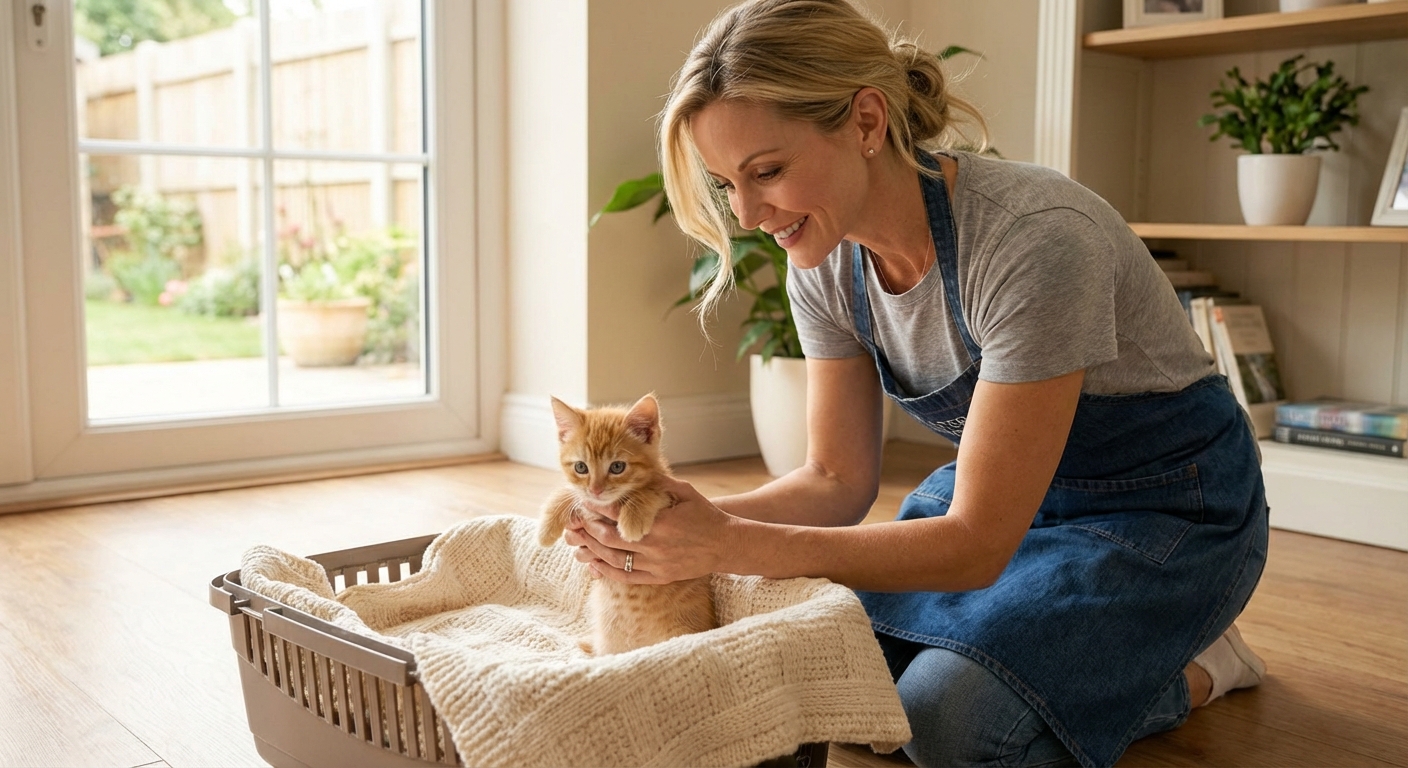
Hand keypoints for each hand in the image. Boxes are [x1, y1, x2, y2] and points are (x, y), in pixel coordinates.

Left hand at [562, 477, 737, 584]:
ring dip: (592, 550)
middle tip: (575, 520)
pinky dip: (605, 571)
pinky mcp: (659, 578)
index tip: (584, 501)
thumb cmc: (706, 515)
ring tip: (578, 540)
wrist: (726, 545)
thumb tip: (637, 468)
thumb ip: (659, 482)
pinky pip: (625, 577)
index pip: (618, 514)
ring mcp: (656, 565)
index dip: (597, 508)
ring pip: (613, 560)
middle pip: (609, 539)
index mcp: (660, 523)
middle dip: (589, 529)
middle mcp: (655, 546)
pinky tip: (593, 563)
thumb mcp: (685, 491)